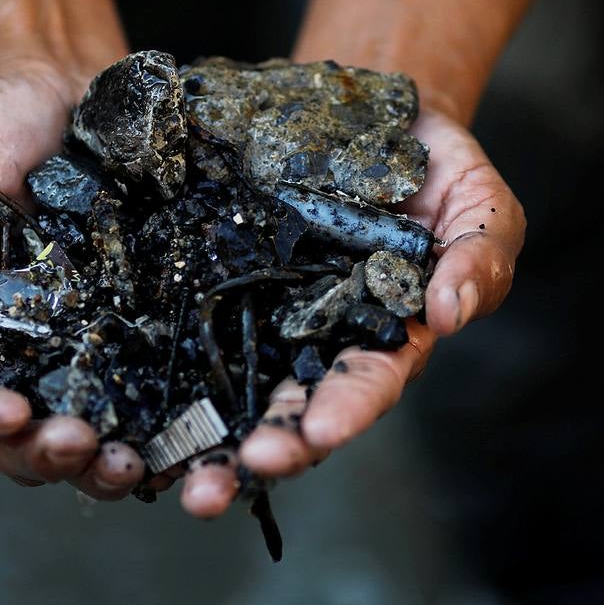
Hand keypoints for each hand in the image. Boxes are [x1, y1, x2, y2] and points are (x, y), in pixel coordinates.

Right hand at [0, 56, 147, 499]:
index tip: (11, 415)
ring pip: (100, 421)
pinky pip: (160, 371)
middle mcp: (26, 346)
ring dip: (112, 456)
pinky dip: (171, 407)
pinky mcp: (146, 308)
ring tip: (139, 460)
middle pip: (33, 435)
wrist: (47, 73)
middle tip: (86, 447)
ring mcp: (91, 331)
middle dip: (55, 455)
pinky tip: (191, 419)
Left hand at [177, 106, 525, 516]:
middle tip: (210, 491)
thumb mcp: (482, 205)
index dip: (343, 414)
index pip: (366, 386)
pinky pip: (188, 320)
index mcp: (386, 337)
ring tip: (160, 472)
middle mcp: (319, 340)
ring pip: (230, 385)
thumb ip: (480, 258)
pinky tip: (121, 399)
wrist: (379, 113)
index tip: (316, 434)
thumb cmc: (440, 169)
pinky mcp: (220, 276)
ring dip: (197, 435)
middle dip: (253, 453)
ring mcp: (265, 312)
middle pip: (287, 410)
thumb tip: (452, 314)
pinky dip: (158, 361)